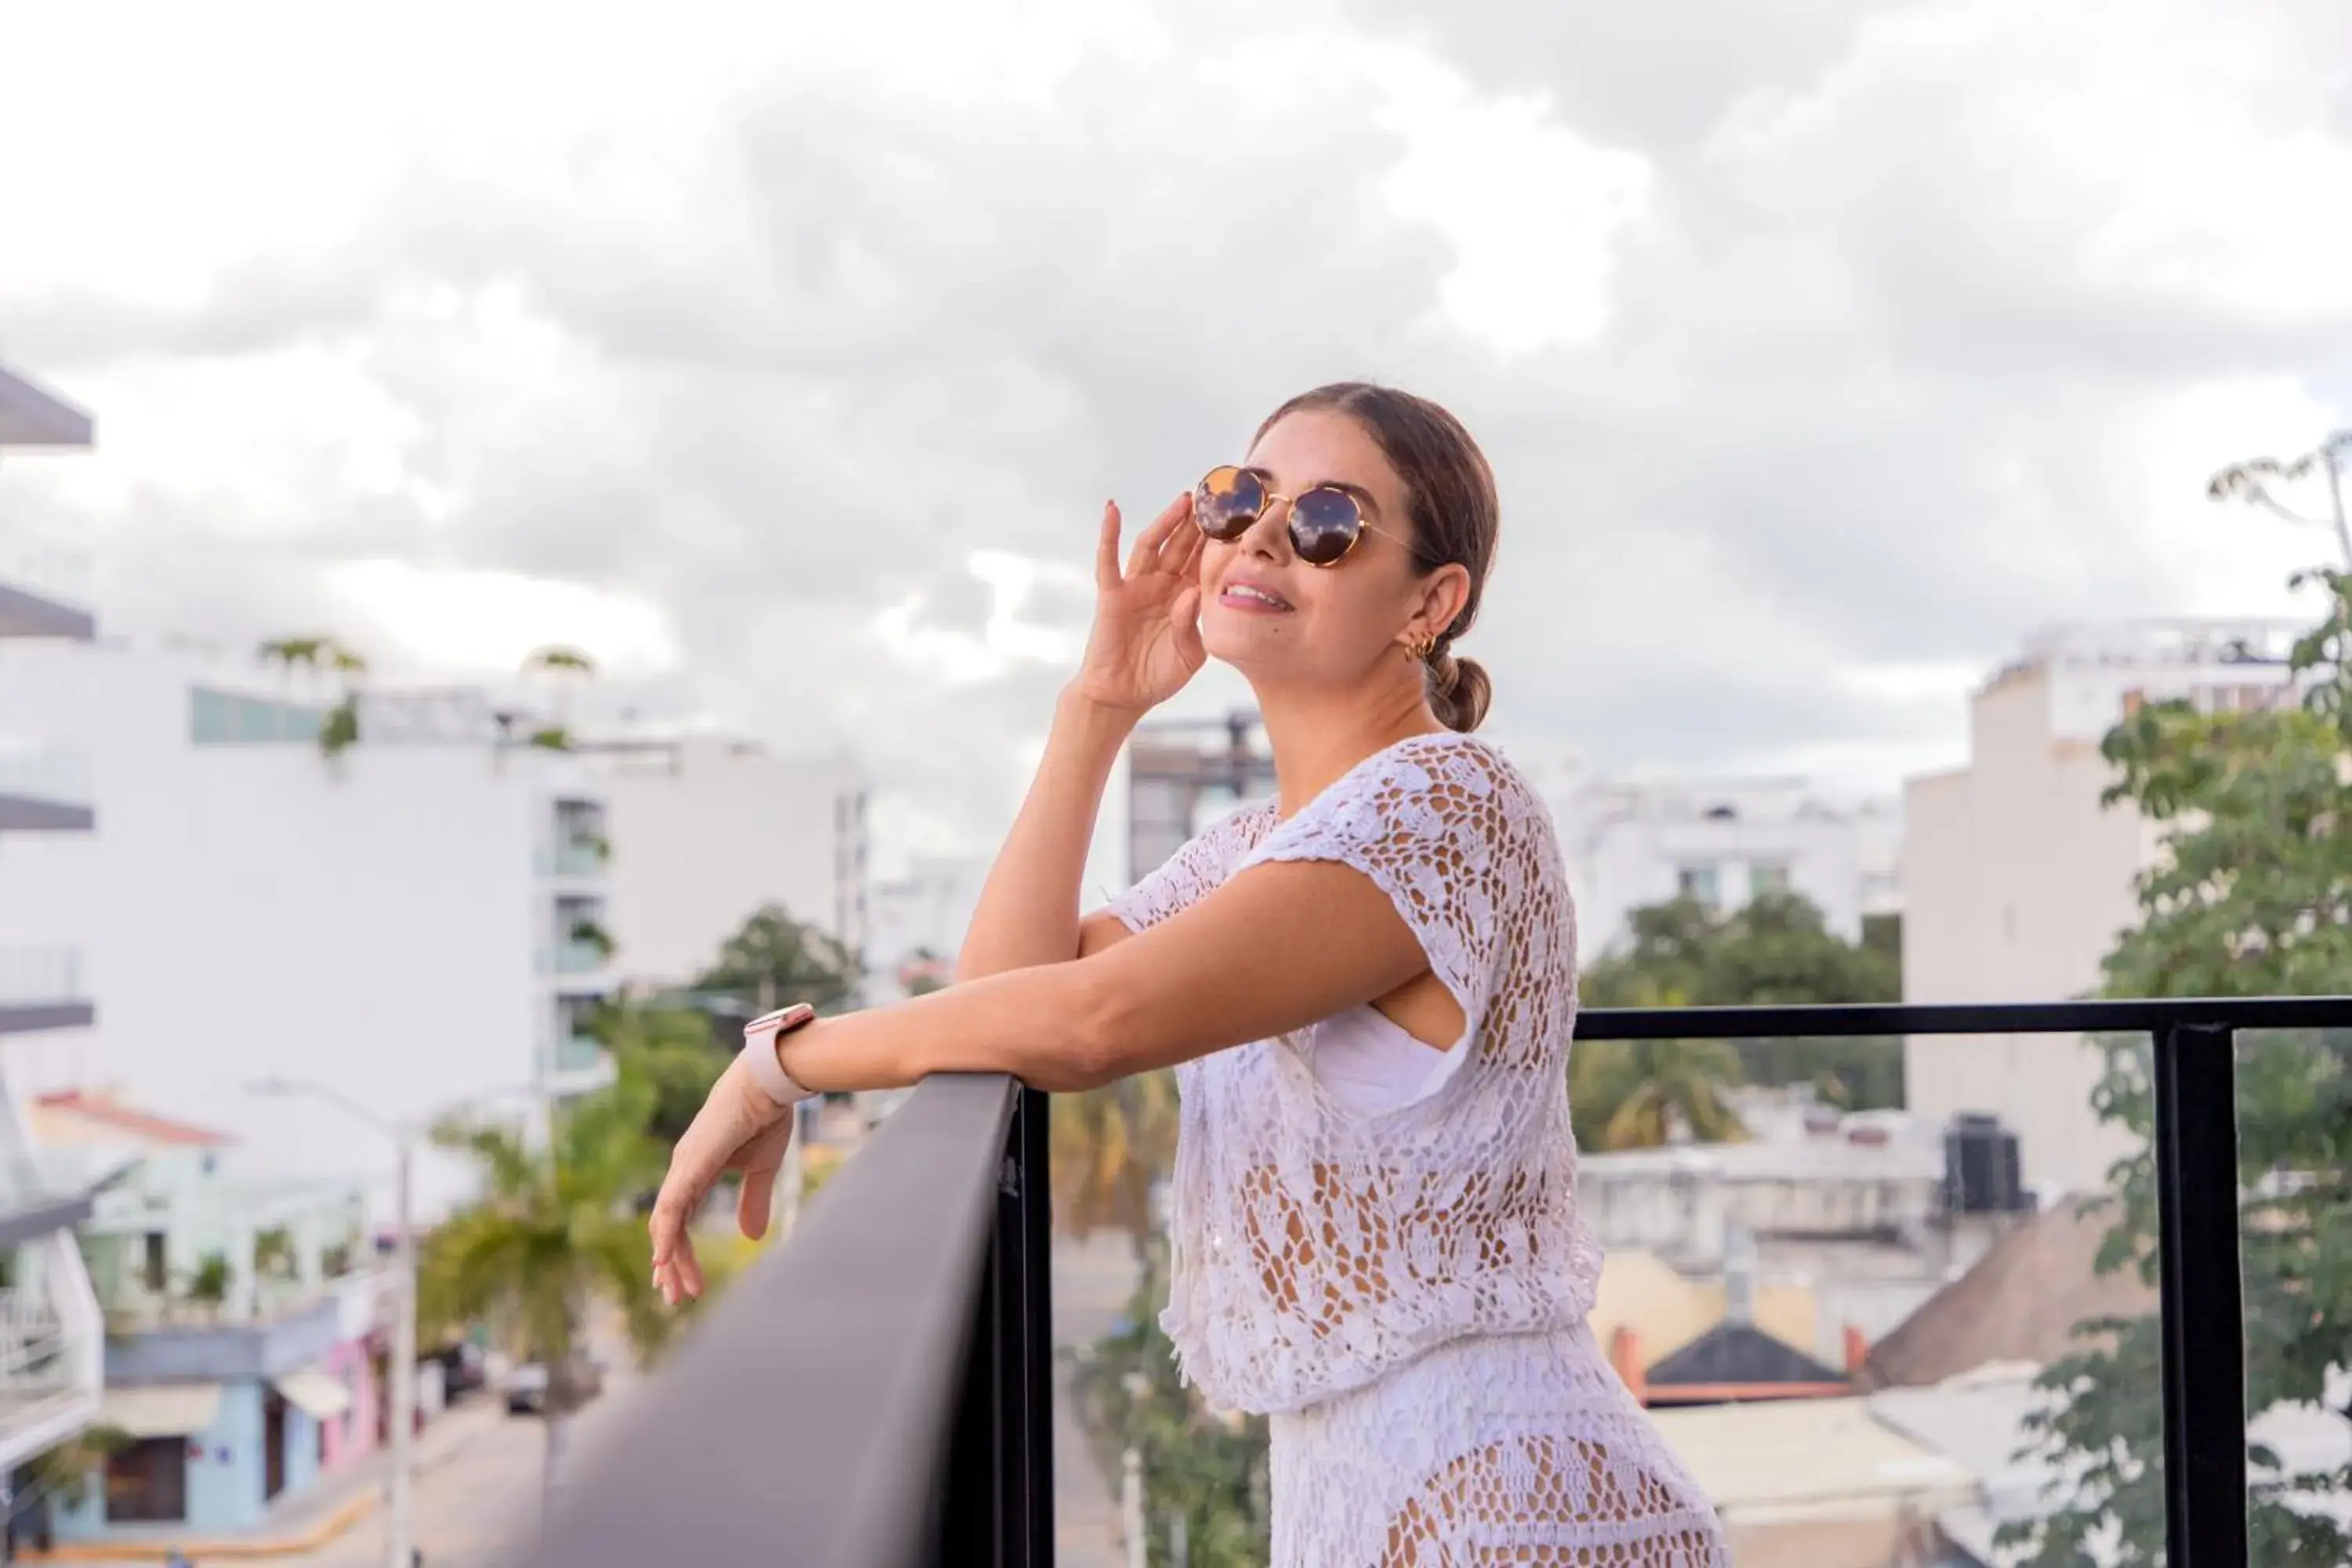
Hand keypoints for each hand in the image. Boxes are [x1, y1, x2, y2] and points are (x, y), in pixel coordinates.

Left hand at [647, 1057, 795, 1305]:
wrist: (768, 1084)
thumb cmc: (766, 1117)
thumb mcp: (762, 1169)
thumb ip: (753, 1201)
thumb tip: (751, 1237)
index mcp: (697, 1171)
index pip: (679, 1219)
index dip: (679, 1251)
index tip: (682, 1280)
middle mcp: (683, 1172)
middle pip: (668, 1227)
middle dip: (672, 1264)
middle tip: (675, 1298)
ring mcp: (682, 1168)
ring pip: (666, 1224)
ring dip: (670, 1260)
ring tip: (676, 1291)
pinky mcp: (689, 1166)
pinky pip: (670, 1208)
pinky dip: (664, 1235)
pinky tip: (662, 1260)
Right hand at [1068, 493, 1206, 714]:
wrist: (1124, 696)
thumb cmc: (1158, 676)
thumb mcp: (1190, 653)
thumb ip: (1193, 624)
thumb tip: (1193, 592)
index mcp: (1185, 596)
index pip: (1202, 560)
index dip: (1217, 540)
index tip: (1239, 517)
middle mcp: (1162, 585)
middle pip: (1181, 545)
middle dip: (1198, 522)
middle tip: (1217, 496)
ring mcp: (1137, 586)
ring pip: (1152, 545)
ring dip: (1167, 522)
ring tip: (1185, 500)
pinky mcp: (1113, 594)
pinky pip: (1109, 560)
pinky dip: (1108, 534)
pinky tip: (1112, 509)